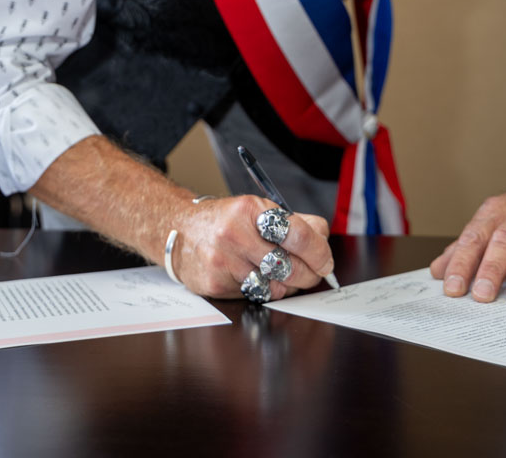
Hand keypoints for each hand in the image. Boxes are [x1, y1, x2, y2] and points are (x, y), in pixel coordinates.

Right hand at [170, 194, 334, 299]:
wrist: (179, 230)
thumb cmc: (226, 220)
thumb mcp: (258, 210)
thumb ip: (294, 222)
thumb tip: (323, 239)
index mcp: (251, 210)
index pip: (298, 234)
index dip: (319, 251)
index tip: (326, 261)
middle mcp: (235, 234)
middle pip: (290, 266)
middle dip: (309, 274)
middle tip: (314, 272)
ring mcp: (224, 261)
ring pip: (275, 287)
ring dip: (287, 285)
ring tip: (283, 274)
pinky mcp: (216, 284)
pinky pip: (255, 296)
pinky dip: (265, 291)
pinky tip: (259, 278)